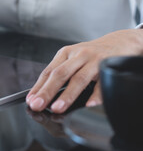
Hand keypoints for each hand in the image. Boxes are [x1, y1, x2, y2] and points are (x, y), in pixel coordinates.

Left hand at [26, 29, 142, 113]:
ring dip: (67, 95)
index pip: (48, 71)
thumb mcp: (73, 58)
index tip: (31, 101)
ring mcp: (94, 60)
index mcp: (65, 53)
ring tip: (58, 108)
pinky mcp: (110, 66)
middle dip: (47, 91)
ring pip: (79, 78)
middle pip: (60, 74)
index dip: (38, 87)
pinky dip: (96, 95)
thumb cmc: (92, 54)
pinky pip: (102, 83)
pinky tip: (89, 105)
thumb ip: (60, 73)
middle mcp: (78, 55)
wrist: (120, 41)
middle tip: (38, 105)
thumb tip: (41, 94)